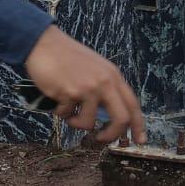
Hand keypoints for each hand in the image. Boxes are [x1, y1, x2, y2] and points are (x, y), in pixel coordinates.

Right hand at [22, 25, 144, 144]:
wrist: (44, 44)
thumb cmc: (67, 57)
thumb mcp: (95, 69)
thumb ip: (105, 89)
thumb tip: (110, 116)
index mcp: (113, 76)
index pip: (133, 105)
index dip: (138, 125)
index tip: (140, 140)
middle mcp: (105, 82)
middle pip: (121, 119)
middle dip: (112, 135)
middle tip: (101, 139)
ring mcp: (89, 88)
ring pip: (89, 123)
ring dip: (75, 122)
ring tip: (67, 109)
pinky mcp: (70, 93)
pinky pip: (67, 115)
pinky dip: (60, 111)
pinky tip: (56, 95)